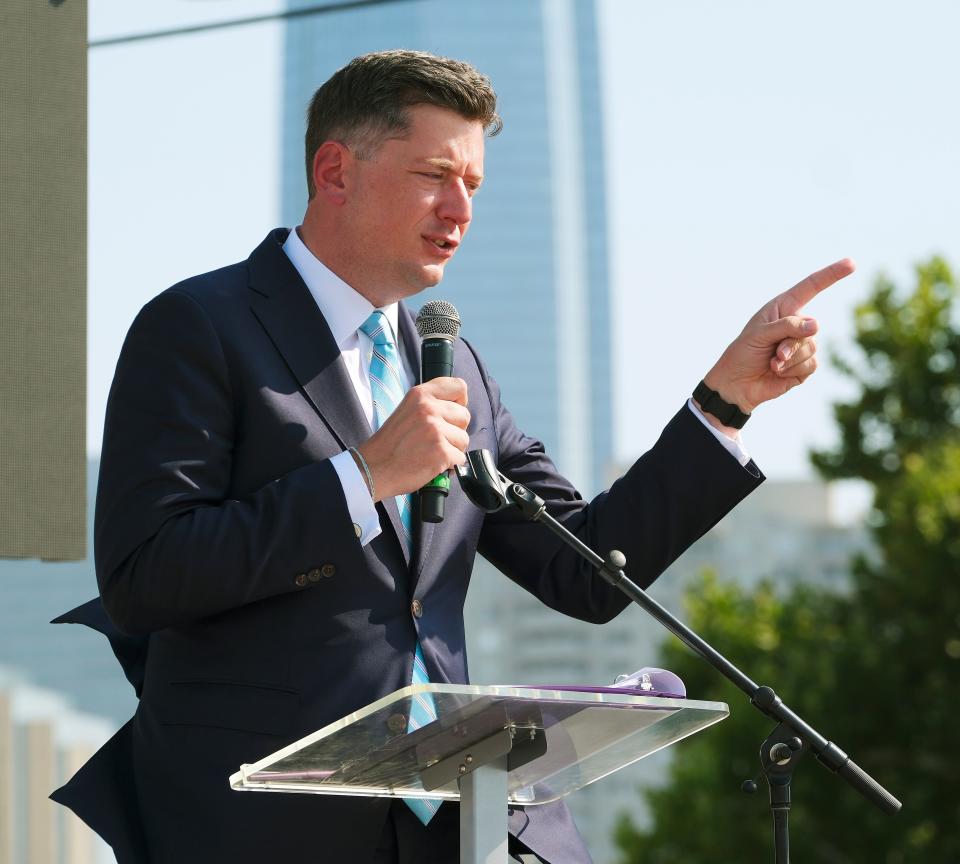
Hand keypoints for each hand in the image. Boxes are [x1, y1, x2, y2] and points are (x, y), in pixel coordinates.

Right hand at [355, 377, 469, 500]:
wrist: (373, 468)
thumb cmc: (389, 443)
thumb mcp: (406, 410)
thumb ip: (429, 403)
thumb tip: (458, 406)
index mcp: (420, 395)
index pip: (459, 386)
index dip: (460, 401)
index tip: (452, 413)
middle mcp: (428, 408)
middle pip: (464, 416)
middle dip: (455, 430)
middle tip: (436, 439)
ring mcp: (435, 430)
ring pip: (464, 439)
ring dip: (453, 449)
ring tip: (432, 452)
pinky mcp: (441, 451)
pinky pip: (460, 458)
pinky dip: (449, 465)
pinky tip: (432, 463)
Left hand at [702, 259, 855, 425]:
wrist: (737, 384)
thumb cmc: (743, 354)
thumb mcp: (759, 334)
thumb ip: (787, 327)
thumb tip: (816, 325)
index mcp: (783, 307)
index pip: (811, 287)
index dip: (831, 275)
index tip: (851, 263)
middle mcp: (796, 323)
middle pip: (811, 328)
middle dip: (790, 343)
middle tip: (773, 353)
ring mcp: (802, 344)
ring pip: (811, 347)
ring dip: (789, 358)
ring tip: (773, 362)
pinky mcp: (805, 365)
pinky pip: (811, 364)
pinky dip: (792, 370)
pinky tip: (778, 371)